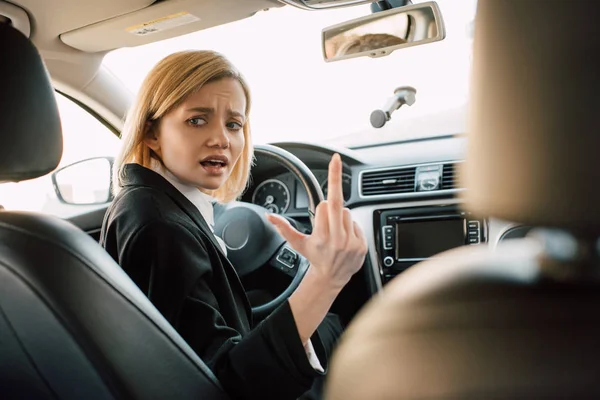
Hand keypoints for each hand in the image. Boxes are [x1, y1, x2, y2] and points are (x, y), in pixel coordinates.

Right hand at [266, 153, 367, 289]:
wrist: (332, 278)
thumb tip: (269, 216)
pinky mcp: (362, 245)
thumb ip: (283, 228)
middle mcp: (338, 240)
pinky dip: (350, 227)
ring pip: (347, 213)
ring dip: (341, 217)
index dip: (319, 208)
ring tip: (336, 232)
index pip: (323, 206)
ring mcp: (352, 242)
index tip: (318, 210)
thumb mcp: (297, 244)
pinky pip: (356, 223)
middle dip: (334, 191)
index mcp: (321, 237)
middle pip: (337, 203)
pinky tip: (345, 238)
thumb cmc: (315, 258)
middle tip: (335, 166)